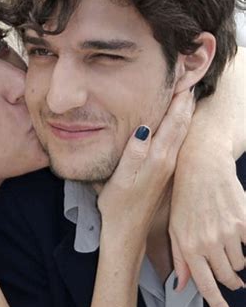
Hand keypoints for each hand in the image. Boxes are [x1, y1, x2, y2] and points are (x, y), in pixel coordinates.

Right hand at [99, 90, 194, 245]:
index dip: (178, 96)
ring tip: (185, 92)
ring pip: (181, 132)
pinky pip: (176, 142)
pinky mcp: (164, 173)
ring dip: (184, 111)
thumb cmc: (119, 206)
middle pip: (182, 123)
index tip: (181, 74)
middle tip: (188, 75)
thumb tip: (145, 128)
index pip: (172, 120)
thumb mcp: (120, 179)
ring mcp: (167, 167)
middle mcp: (167, 160)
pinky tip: (175, 122)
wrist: (127, 232)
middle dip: (186, 98)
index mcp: (157, 158)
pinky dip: (179, 125)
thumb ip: (133, 154)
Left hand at [170, 139, 244, 306]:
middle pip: (228, 277)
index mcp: (189, 247)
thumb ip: (179, 260)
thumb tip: (181, 286)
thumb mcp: (173, 230)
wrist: (200, 167)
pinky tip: (241, 238)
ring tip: (230, 249)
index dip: (217, 304)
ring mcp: (228, 232)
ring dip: (238, 262)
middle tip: (234, 281)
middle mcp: (208, 242)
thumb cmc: (183, 200)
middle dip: (231, 281)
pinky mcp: (245, 220)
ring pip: (241, 263)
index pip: (206, 285)